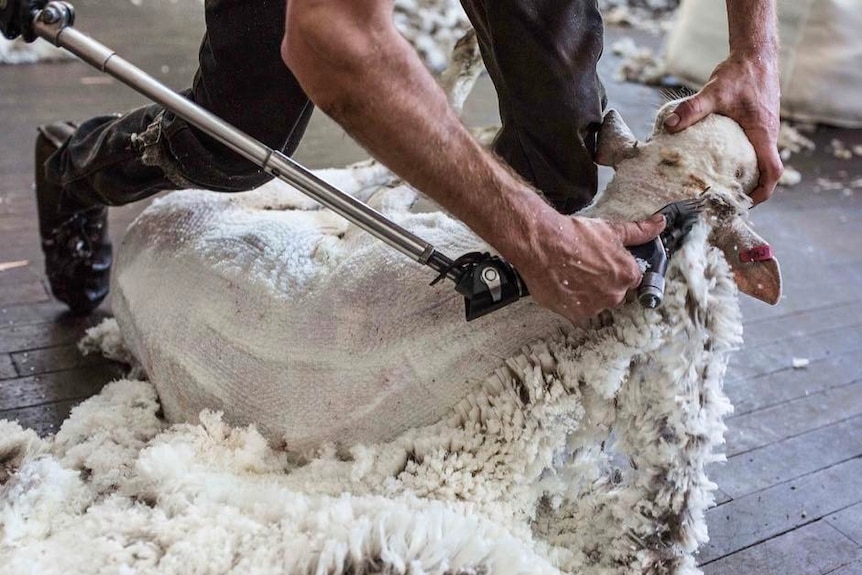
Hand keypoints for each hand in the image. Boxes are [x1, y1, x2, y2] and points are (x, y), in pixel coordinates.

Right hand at [513, 213, 665, 323]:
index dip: (617, 270)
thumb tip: (659, 224)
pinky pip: (578, 311)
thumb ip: (638, 231)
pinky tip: (565, 284)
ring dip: (588, 293)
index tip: (604, 264)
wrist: (541, 244)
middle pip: (614, 293)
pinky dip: (572, 301)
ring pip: (596, 303)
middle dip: (603, 283)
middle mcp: (614, 295)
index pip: (631, 278)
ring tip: (573, 275)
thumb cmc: (573, 236)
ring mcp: (594, 306)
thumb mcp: (610, 230)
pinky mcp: (574, 314)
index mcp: (627, 275)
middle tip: (586, 267)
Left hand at [663, 51, 782, 204]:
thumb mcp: (714, 91)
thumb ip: (692, 109)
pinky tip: (718, 163)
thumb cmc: (740, 73)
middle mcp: (768, 135)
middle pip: (765, 172)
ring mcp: (765, 130)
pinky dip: (741, 161)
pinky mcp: (758, 124)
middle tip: (724, 202)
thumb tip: (670, 125)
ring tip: (719, 188)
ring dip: (745, 176)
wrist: (756, 53)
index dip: (763, 192)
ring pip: (760, 161)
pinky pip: (754, 149)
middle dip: (750, 190)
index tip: (746, 203)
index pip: (773, 171)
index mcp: (763, 133)